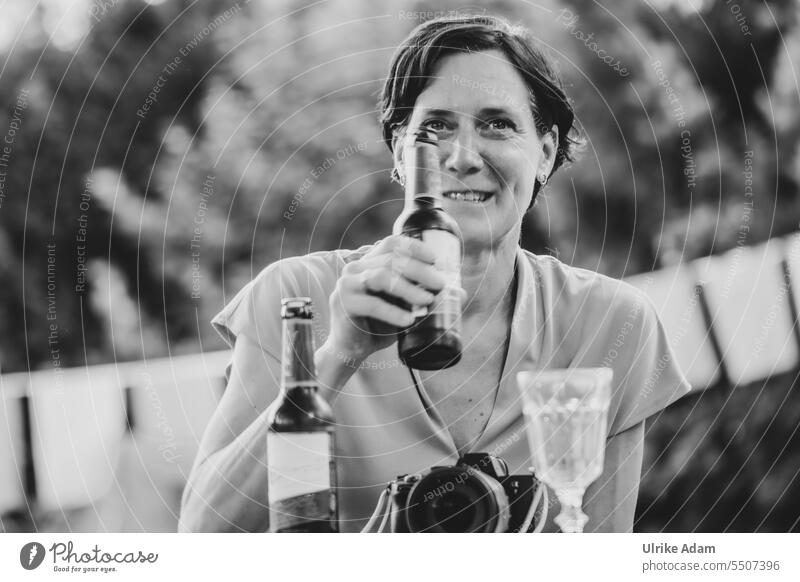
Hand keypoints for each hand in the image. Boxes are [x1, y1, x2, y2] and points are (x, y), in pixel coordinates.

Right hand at [325, 236, 446, 363]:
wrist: (351, 349)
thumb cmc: (378, 326)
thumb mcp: (404, 309)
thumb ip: (424, 298)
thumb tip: (460, 294)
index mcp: (369, 263)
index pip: (391, 244)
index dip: (414, 248)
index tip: (436, 260)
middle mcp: (356, 269)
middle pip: (391, 260)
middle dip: (419, 271)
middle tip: (440, 284)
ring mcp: (347, 284)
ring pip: (381, 277)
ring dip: (408, 288)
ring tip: (427, 301)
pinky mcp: (344, 304)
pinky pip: (372, 304)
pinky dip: (393, 312)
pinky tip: (408, 321)